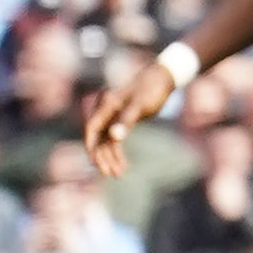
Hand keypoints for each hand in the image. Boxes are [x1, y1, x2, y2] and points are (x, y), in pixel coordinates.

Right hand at [83, 62, 179, 180]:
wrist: (162, 79)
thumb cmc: (151, 90)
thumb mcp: (141, 106)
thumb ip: (127, 120)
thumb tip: (114, 137)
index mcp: (106, 105)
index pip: (92, 128)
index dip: (91, 146)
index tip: (94, 162)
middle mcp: (105, 111)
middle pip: (98, 138)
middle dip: (102, 156)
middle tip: (110, 174)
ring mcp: (112, 116)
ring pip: (106, 141)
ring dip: (111, 157)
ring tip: (118, 173)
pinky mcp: (120, 120)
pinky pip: (114, 139)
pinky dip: (117, 151)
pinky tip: (122, 165)